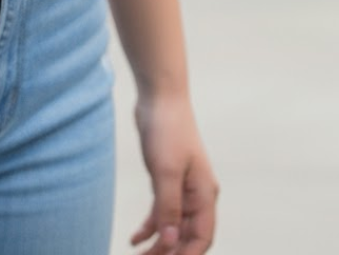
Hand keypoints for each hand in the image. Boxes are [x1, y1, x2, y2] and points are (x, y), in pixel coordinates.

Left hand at [131, 92, 218, 254]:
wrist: (160, 99)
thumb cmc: (168, 131)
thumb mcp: (166, 173)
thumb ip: (168, 209)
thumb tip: (171, 243)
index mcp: (204, 192)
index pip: (202, 237)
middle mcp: (198, 193)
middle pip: (187, 236)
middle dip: (169, 253)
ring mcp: (184, 187)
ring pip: (174, 228)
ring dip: (158, 245)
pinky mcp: (168, 180)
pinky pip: (162, 213)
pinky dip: (150, 228)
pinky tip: (134, 239)